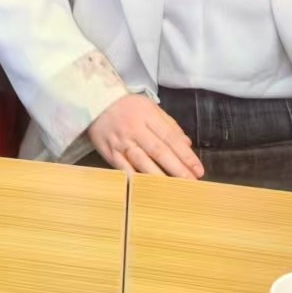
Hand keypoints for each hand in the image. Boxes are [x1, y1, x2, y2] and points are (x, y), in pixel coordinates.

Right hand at [86, 95, 203, 178]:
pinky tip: (149, 189)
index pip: (170, 137)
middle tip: (192, 183)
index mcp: (147, 116)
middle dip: (177, 169)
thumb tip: (187, 144)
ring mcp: (121, 142)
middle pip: (158, 151)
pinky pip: (125, 169)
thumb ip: (169, 125)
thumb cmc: (126, 106)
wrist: (93, 103)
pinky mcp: (109, 153)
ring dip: (160, 177)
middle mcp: (134, 129)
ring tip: (175, 189)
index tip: (198, 170)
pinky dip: (137, 179)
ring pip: (142, 162)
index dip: (185, 155)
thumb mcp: (149, 107)